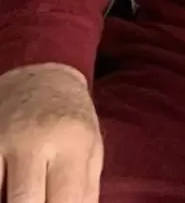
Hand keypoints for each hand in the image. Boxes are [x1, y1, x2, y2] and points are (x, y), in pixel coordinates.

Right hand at [0, 63, 102, 202]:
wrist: (40, 79)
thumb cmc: (71, 123)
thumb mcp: (91, 150)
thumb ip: (85, 191)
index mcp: (73, 145)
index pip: (66, 202)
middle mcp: (35, 141)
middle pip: (24, 202)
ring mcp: (2, 139)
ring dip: (6, 199)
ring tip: (20, 196)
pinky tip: (4, 189)